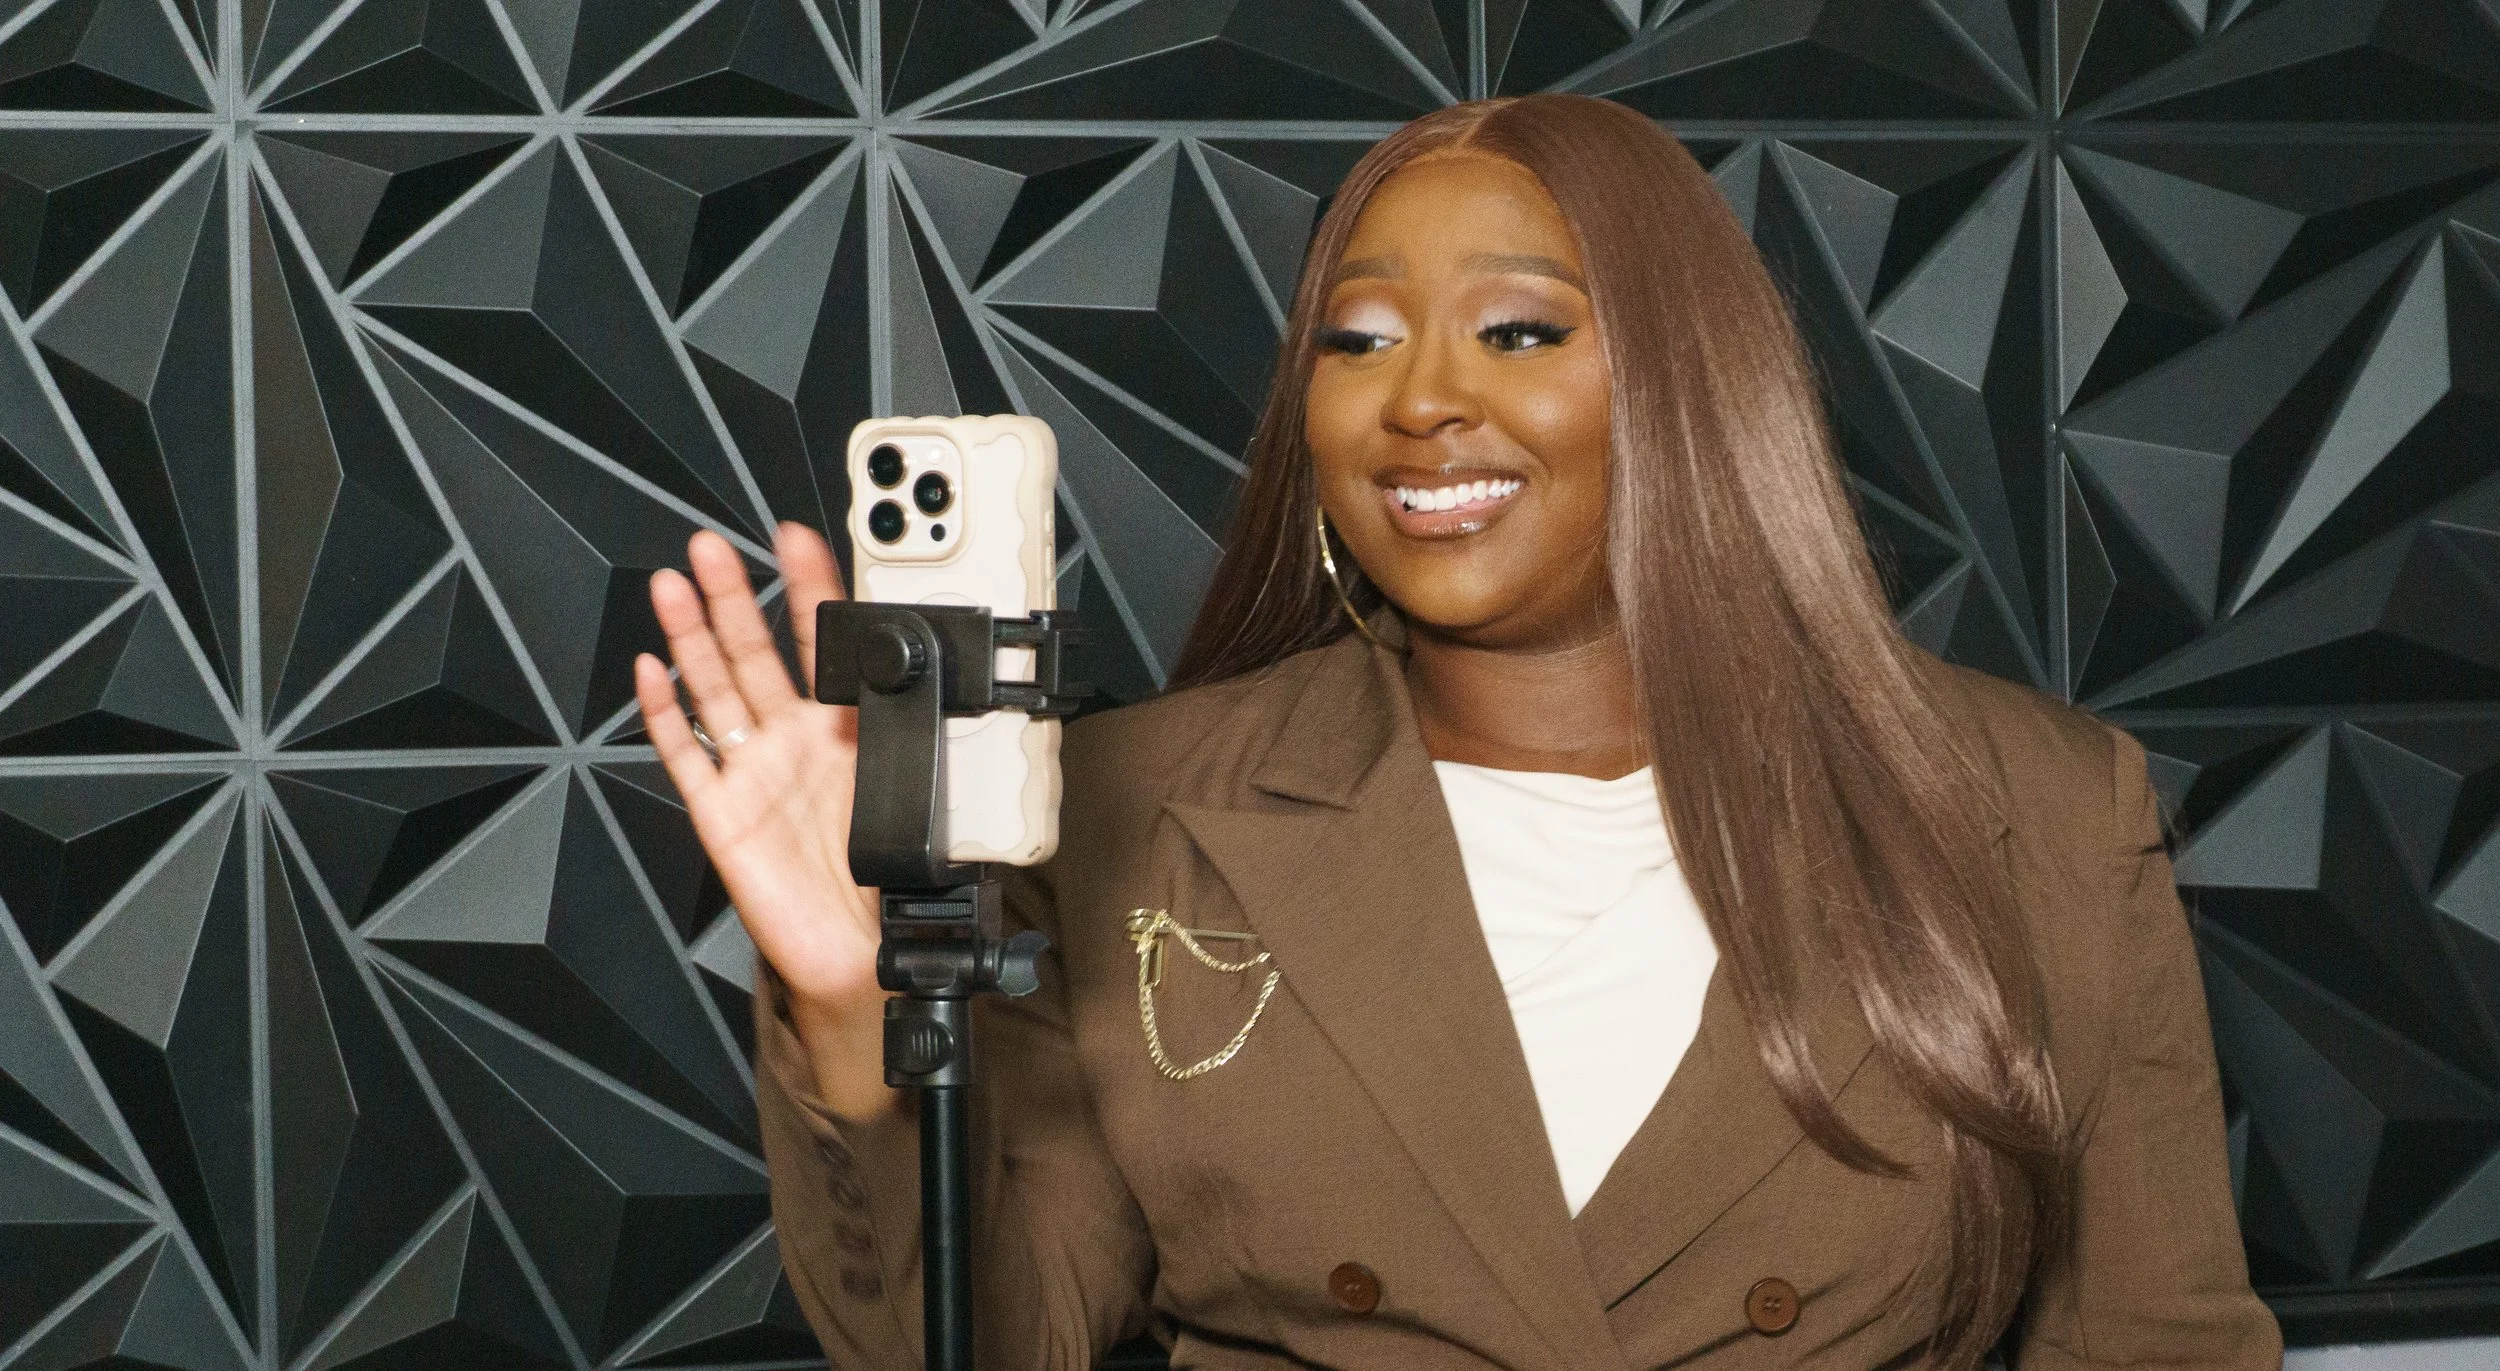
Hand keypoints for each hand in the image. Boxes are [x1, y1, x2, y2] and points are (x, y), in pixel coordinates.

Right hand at [634, 524, 892, 1117]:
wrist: (866, 958)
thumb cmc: (897, 883)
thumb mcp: (918, 792)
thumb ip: (912, 729)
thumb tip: (926, 664)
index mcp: (849, 733)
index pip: (824, 644)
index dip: (809, 589)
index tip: (797, 539)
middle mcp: (796, 744)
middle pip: (754, 654)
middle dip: (732, 595)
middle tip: (711, 544)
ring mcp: (753, 774)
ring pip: (714, 690)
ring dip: (691, 636)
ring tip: (672, 583)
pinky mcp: (721, 816)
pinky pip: (686, 756)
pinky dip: (664, 714)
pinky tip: (649, 671)